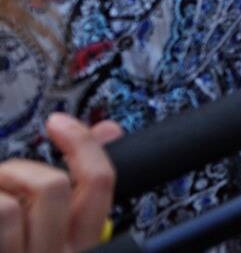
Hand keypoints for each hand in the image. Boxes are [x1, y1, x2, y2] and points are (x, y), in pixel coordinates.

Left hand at [0, 113, 120, 252]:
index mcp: (83, 246)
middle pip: (50, 186)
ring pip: (7, 206)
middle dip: (17, 169)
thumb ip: (81, 189)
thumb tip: (105, 132)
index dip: (82, 143)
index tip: (59, 124)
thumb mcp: (63, 237)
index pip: (98, 182)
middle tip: (2, 180)